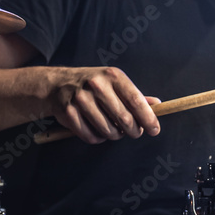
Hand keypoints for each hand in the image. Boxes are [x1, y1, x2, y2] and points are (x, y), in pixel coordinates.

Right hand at [46, 67, 160, 143]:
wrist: (57, 84)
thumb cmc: (92, 84)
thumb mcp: (113, 82)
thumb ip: (134, 95)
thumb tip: (157, 104)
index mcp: (112, 76)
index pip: (136, 101)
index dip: (148, 119)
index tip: (154, 130)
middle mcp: (97, 85)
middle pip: (125, 119)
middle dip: (134, 131)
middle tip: (134, 132)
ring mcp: (81, 99)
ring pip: (109, 131)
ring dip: (115, 135)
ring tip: (114, 129)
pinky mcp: (69, 113)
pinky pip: (92, 137)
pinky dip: (99, 138)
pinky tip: (98, 130)